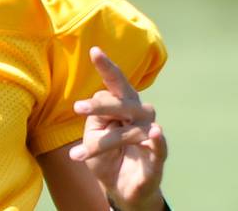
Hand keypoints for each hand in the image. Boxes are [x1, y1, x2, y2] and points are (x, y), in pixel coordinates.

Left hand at [70, 46, 166, 210]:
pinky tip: (156, 132)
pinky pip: (160, 145)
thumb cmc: (106, 154)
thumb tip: (96, 102)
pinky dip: (158, 139)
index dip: (107, 67)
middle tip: (77, 108)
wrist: (120, 186)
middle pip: (123, 103)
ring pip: (129, 129)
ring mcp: (150, 134)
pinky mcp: (158, 156)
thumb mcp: (93, 134)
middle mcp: (140, 115)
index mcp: (123, 105)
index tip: (94, 50)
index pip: (115, 84)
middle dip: (100, 105)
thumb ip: (96, 117)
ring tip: (82, 152)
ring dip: (103, 142)